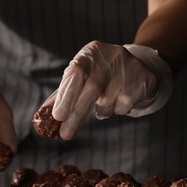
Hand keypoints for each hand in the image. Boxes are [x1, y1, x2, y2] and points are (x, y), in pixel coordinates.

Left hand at [43, 41, 172, 139]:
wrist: (139, 67)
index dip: (66, 95)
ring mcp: (130, 65)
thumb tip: (42, 115)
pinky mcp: (144, 78)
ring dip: (100, 111)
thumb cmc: (100, 75)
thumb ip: (63, 93)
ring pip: (108, 101)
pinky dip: (116, 110)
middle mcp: (110, 55)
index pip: (75, 72)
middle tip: (65, 133)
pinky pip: (124, 106)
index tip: (57, 116)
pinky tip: (119, 101)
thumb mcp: (81, 77)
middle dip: (77, 114)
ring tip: (102, 105)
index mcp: (90, 53)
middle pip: (92, 88)